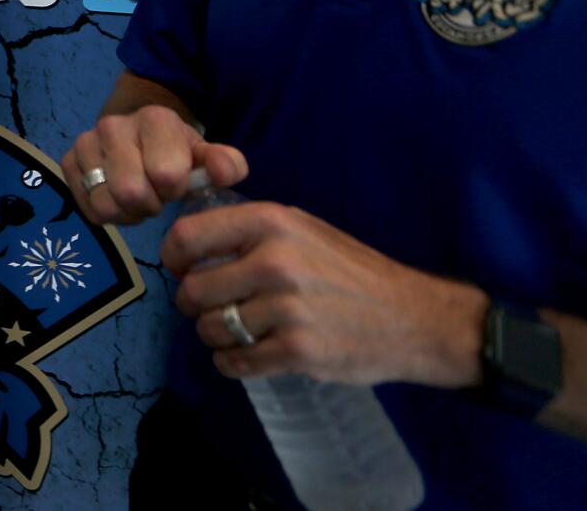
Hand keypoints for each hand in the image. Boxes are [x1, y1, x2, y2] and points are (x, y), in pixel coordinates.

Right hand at [59, 104, 246, 224]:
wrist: (137, 134)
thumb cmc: (175, 151)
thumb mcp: (204, 154)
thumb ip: (225, 162)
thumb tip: (226, 173)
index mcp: (154, 118)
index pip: (165, 174)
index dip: (174, 189)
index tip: (176, 185)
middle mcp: (113, 125)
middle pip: (130, 192)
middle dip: (148, 204)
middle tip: (155, 196)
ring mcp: (86, 142)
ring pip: (105, 204)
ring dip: (126, 213)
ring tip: (137, 199)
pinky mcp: (68, 161)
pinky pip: (87, 208)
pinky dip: (105, 214)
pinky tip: (116, 198)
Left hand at [163, 199, 485, 387]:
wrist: (412, 318)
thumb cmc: (351, 270)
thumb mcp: (302, 229)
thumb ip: (250, 231)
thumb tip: (192, 241)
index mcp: (270, 222)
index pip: (188, 237)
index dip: (173, 257)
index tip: (178, 269)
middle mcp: (274, 261)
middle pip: (193, 290)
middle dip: (193, 304)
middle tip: (209, 308)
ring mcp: (286, 309)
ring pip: (211, 329)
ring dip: (213, 336)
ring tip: (233, 333)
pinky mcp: (297, 351)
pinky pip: (235, 362)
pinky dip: (231, 363)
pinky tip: (244, 356)